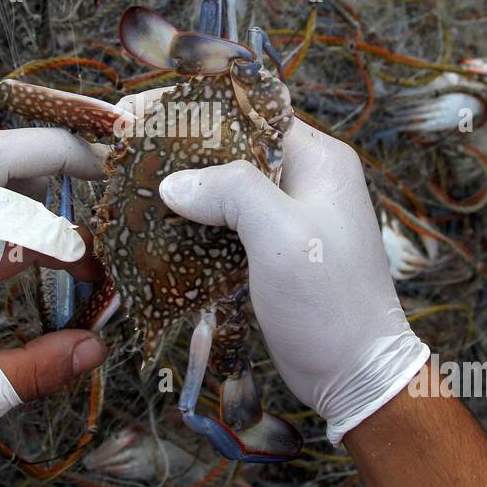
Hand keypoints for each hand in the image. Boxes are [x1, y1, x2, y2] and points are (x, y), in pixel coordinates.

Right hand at [153, 107, 429, 443]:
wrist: (356, 374)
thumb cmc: (328, 301)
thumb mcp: (281, 235)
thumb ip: (233, 192)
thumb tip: (175, 182)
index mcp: (319, 161)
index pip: (253, 114)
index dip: (200, 112)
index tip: (147, 116)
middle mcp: (306, 181)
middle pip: (234, 150)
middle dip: (184, 154)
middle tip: (130, 156)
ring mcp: (290, 219)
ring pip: (226, 190)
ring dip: (186, 194)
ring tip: (134, 191)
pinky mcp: (272, 254)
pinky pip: (227, 227)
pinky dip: (196, 228)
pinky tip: (158, 232)